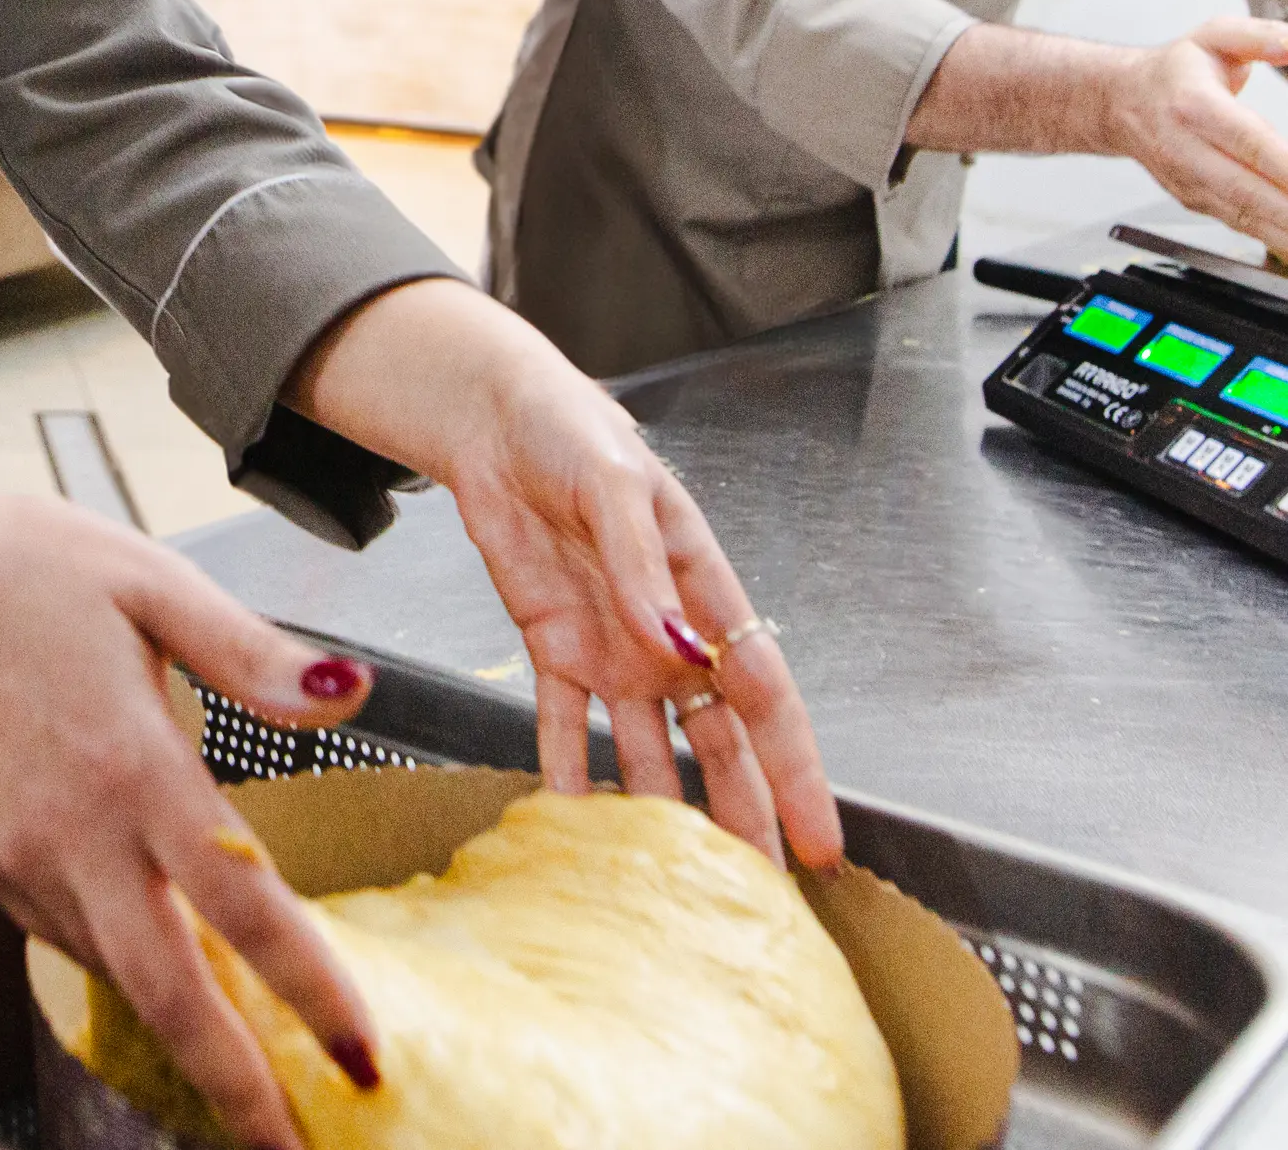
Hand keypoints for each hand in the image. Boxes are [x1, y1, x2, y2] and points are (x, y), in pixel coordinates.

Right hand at [0, 422, 383, 1149]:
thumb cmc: (24, 563)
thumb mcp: (149, 579)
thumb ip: (252, 653)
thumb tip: (350, 689)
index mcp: (127, 759)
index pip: (238, 902)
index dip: (309, 988)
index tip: (362, 1054)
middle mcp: (69, 828)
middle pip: (165, 991)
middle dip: (235, 1084)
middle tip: (293, 1143)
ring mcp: (17, 854)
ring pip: (114, 972)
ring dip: (183, 1028)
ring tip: (249, 1067)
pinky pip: (66, 936)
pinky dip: (121, 965)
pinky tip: (159, 960)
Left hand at [288, 279, 842, 871]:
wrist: (496, 422)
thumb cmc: (572, 433)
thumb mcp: (615, 488)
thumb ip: (643, 568)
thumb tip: (677, 646)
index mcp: (702, 591)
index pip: (765, 693)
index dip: (796, 769)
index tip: (820, 837)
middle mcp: (667, 634)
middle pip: (718, 742)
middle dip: (744, 815)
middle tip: (762, 894)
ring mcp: (613, 648)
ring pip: (650, 750)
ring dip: (663, 810)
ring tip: (675, 884)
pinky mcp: (553, 648)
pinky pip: (565, 727)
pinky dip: (569, 774)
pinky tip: (575, 826)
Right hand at [1102, 19, 1287, 255]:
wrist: (1117, 102)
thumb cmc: (1172, 72)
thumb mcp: (1214, 36)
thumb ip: (1259, 36)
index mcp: (1194, 105)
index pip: (1248, 141)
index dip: (1285, 166)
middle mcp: (1186, 148)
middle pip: (1246, 189)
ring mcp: (1188, 179)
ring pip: (1242, 214)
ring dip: (1284, 231)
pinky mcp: (1194, 199)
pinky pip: (1237, 223)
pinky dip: (1272, 237)